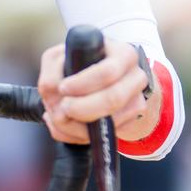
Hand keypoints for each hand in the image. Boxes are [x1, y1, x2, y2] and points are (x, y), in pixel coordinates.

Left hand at [37, 37, 152, 145]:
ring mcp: (137, 102)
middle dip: (81, 108)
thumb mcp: (63, 57)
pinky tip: (67, 126)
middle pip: (113, 99)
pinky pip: (104, 136)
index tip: (63, 87)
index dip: (83, 83)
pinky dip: (78, 136)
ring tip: (58, 117)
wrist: (103, 81)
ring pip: (110, 123)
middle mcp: (136, 78)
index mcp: (124, 54)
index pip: (107, 72)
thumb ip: (53, 67)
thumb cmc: (81, 65)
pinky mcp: (130, 124)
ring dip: (76, 126)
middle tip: (61, 108)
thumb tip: (54, 89)